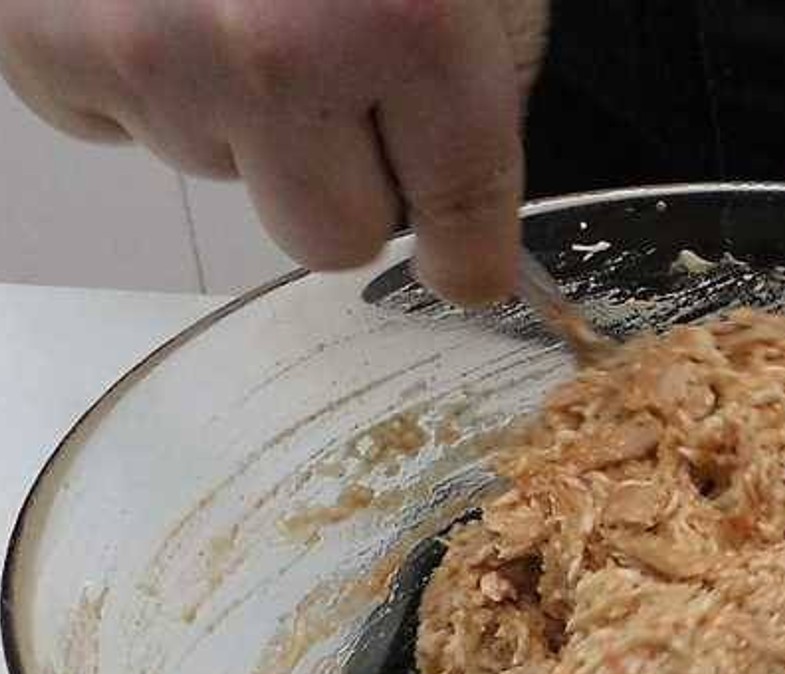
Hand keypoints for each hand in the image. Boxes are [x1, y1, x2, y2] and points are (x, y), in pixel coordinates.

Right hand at [0, 0, 548, 302]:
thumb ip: (468, 57)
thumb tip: (453, 174)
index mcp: (400, 22)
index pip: (458, 208)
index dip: (469, 251)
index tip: (468, 267)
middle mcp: (271, 59)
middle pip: (332, 237)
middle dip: (352, 184)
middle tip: (343, 92)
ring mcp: (146, 56)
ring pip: (224, 176)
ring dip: (242, 113)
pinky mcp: (43, 43)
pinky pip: (117, 125)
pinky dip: (144, 76)